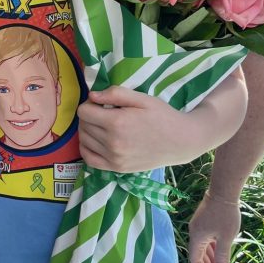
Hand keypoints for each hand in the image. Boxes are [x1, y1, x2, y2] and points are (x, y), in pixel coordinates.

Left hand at [77, 86, 213, 172]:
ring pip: (84, 141)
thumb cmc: (162, 116)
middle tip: (103, 112)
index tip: (101, 103)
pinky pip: (89, 160)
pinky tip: (96, 141)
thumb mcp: (142, 98)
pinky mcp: (117, 168)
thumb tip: (92, 95)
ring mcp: (114, 158)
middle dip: (89, 115)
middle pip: (83, 125)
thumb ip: (116, 94)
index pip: (84, 111)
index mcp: (117, 122)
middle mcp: (112, 142)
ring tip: (101, 125)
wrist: (180, 142)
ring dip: (87, 130)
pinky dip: (87, 149)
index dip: (90, 103)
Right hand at [188, 191, 240, 262]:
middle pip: (197, 252)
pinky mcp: (203, 219)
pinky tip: (217, 250)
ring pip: (202, 245)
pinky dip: (210, 247)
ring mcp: (198, 225)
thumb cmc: (225, 216)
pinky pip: (205, 238)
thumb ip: (223, 255)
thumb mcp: (226, 238)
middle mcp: (195, 231)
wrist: (223, 192)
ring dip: (209, 256)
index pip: (194, 257)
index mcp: (197, 237)